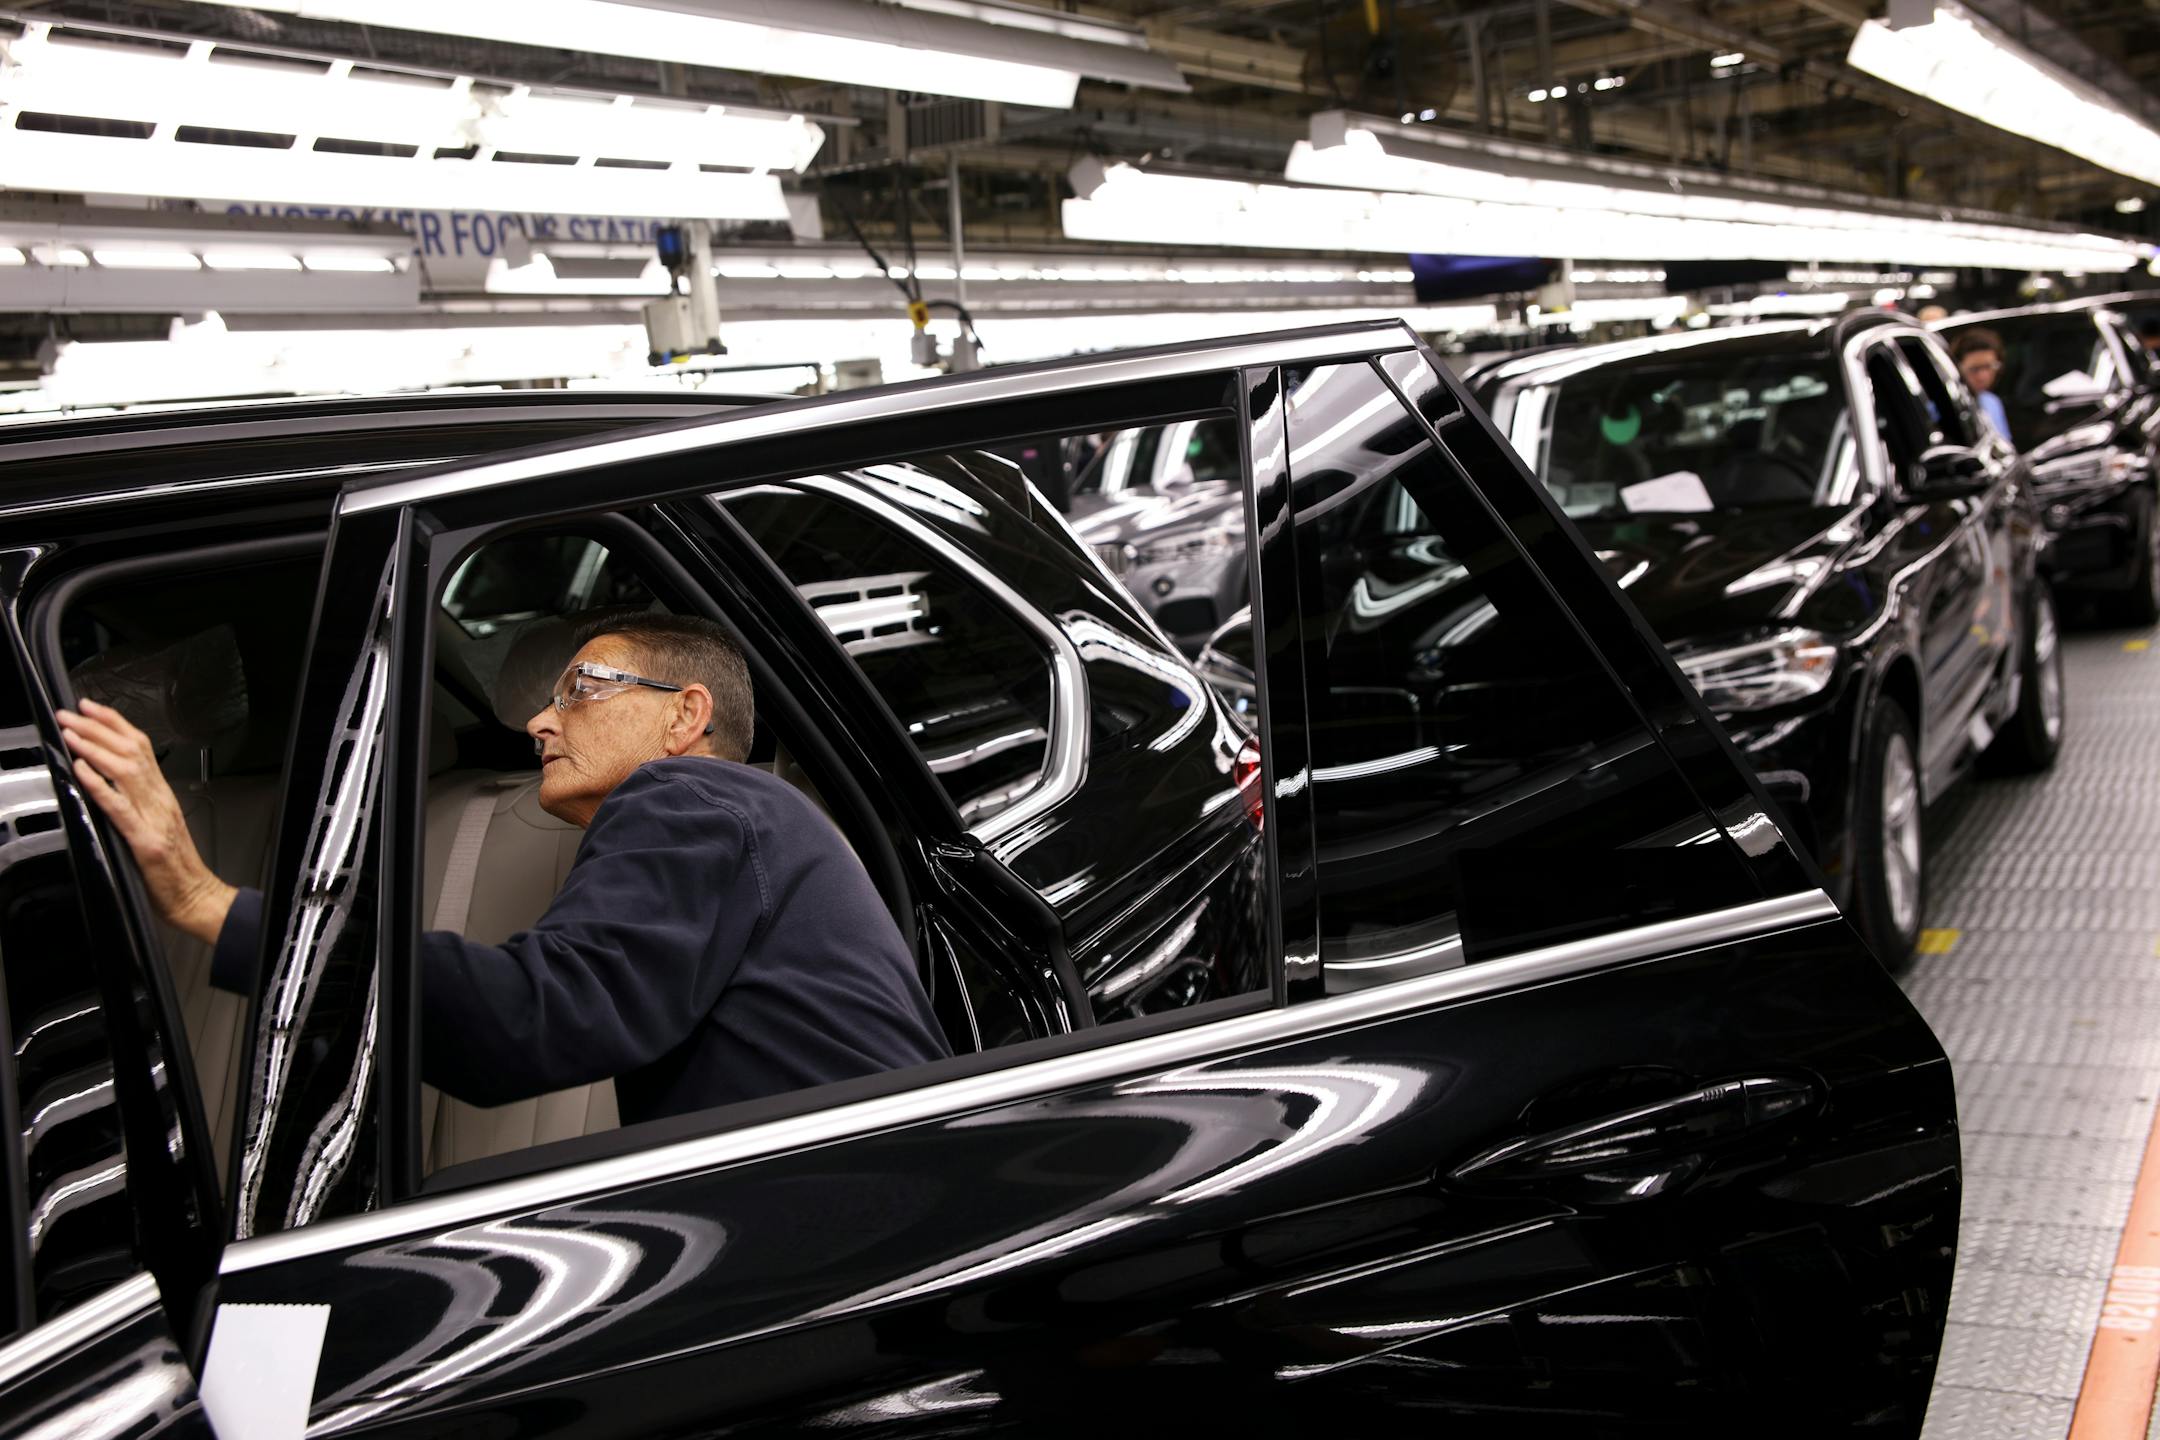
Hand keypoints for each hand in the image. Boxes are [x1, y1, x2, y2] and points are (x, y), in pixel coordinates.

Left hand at [56, 698, 235, 945]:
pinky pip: (118, 806)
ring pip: (125, 770)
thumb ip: (138, 803)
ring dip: (94, 747)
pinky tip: (82, 770)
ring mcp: (153, 818)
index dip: (115, 724)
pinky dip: (98, 784)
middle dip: (98, 727)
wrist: (196, 896)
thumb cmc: (175, 868)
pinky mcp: (143, 840)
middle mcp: (159, 800)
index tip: (91, 707)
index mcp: (162, 795)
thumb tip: (107, 783)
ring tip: (71, 733)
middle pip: (132, 751)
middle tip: (72, 711)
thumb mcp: (157, 826)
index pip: (141, 748)